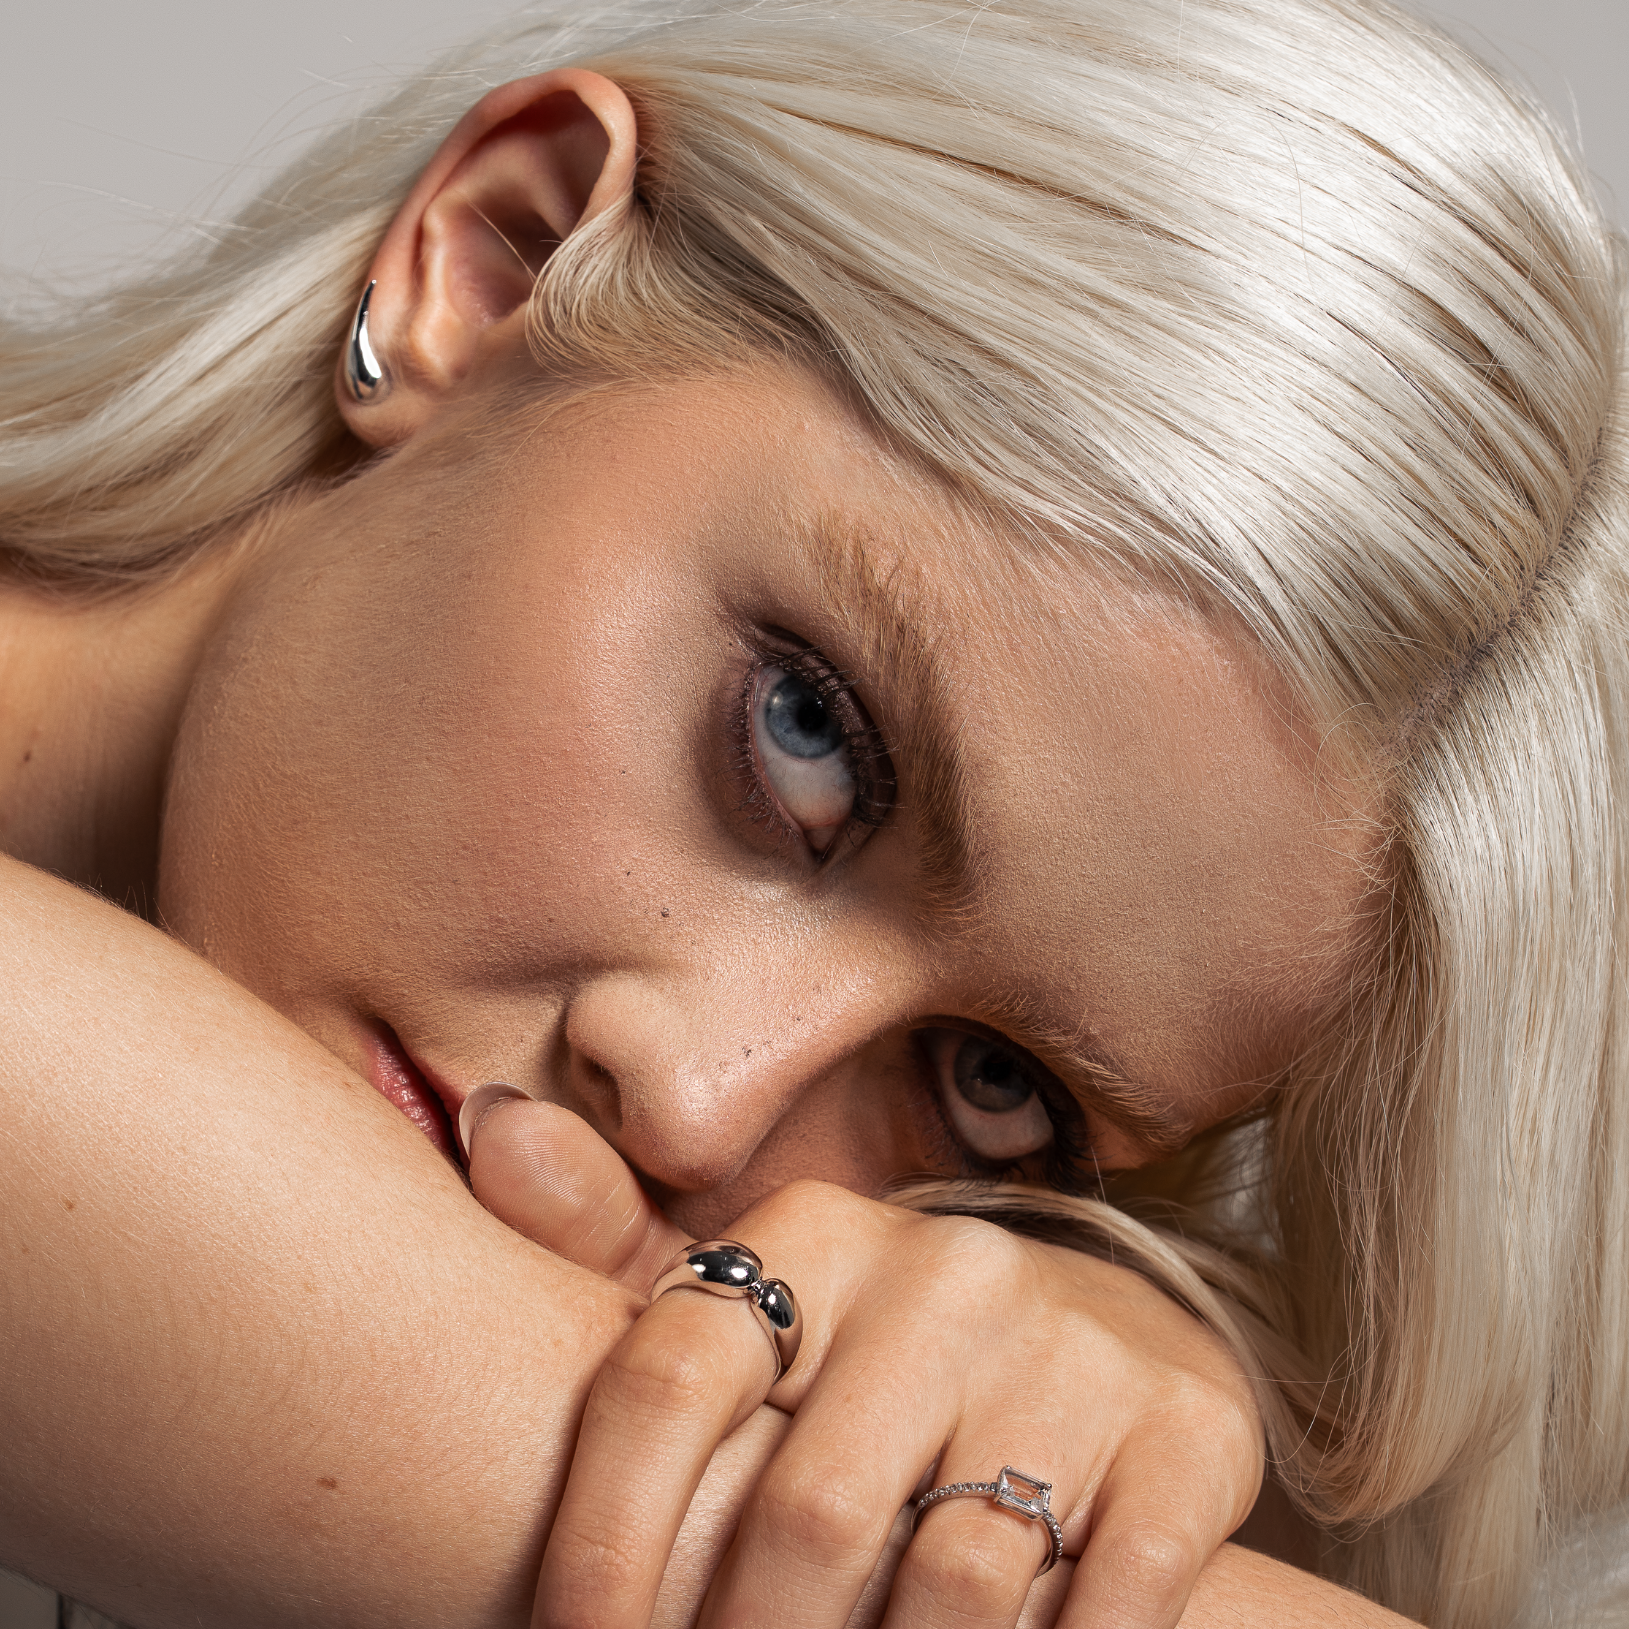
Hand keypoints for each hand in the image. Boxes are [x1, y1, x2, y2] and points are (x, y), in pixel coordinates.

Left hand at [464, 1093, 1262, 1628]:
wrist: (1095, 1332)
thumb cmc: (872, 1348)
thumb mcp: (749, 1295)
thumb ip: (607, 1241)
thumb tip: (495, 1128)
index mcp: (813, 1234)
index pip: (670, 1377)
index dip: (599, 1546)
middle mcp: (946, 1271)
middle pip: (807, 1512)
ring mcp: (1074, 1348)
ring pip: (951, 1581)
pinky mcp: (1187, 1431)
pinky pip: (1110, 1601)